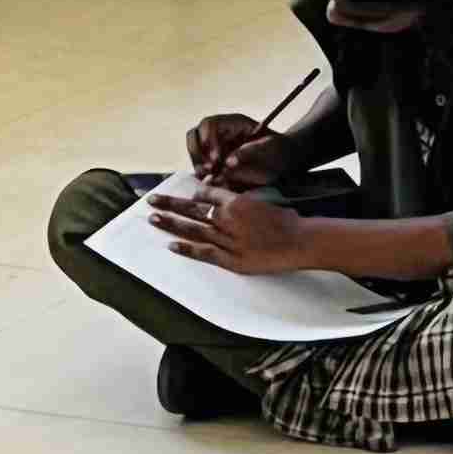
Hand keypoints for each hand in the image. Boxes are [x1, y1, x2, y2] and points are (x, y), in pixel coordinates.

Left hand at [148, 184, 314, 274]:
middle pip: (192, 209)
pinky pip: (203, 253)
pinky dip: (187, 249)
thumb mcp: (266, 200)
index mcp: (236, 201)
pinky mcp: (230, 259)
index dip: (194, 194)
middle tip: (151, 200)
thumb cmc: (288, 220)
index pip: (207, 194)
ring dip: (171, 223)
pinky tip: (171, 246)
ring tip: (153, 219)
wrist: (300, 241)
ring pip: (192, 229)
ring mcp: (226, 240)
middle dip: (170, 204)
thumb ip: (244, 200)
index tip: (183, 195)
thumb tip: (230, 198)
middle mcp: (226, 219)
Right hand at [187, 111, 298, 190]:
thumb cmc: (279, 149)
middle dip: (197, 152)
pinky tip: (209, 180)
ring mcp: (215, 145)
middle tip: (209, 169)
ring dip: (197, 162)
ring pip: (194, 149)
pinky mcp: (215, 160)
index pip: (210, 125)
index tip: (216, 159)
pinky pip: (200, 164)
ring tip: (207, 175)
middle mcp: (220, 132)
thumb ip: (250, 151)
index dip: (208, 140)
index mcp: (233, 123)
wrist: (284, 160)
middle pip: (194, 135)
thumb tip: (228, 162)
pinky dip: (201, 172)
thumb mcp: (270, 146)